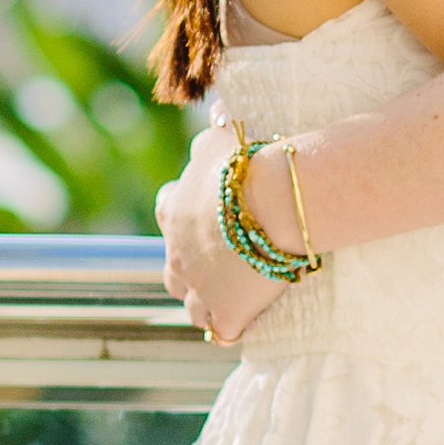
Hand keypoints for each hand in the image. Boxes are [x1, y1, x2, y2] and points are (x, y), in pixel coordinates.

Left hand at [157, 141, 270, 347]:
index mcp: (173, 210)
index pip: (167, 215)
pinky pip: (220, 330)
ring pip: (191, 306)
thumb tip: (218, 114)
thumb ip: (215, 130)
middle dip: (192, 269)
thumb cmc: (249, 165)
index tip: (208, 218)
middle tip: (221, 265)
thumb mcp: (222, 138)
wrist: (276, 201)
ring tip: (230, 300)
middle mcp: (176, 253)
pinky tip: (242, 324)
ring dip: (207, 302)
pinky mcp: (222, 313)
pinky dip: (228, 327)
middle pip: (173, 270)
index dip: (184, 220)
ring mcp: (197, 287)